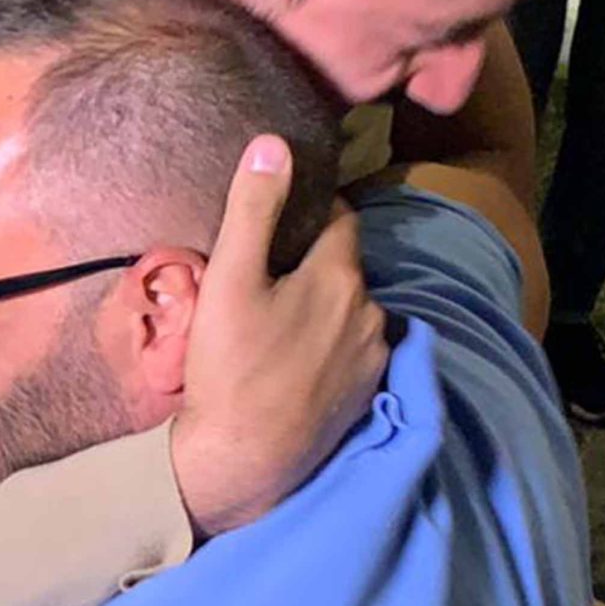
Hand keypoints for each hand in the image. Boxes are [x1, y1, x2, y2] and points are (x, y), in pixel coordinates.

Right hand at [170, 136, 388, 538]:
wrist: (241, 461)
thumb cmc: (230, 367)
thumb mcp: (230, 279)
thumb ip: (253, 208)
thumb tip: (274, 144)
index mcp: (342, 276)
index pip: (340, 218)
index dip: (310, 212)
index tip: (282, 220)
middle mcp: (371, 312)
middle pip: (346, 266)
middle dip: (315, 262)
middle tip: (269, 275)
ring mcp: (373, 358)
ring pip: (351, 309)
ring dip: (324, 306)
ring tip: (279, 319)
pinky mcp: (366, 394)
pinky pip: (353, 349)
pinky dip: (330, 344)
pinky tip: (295, 359)